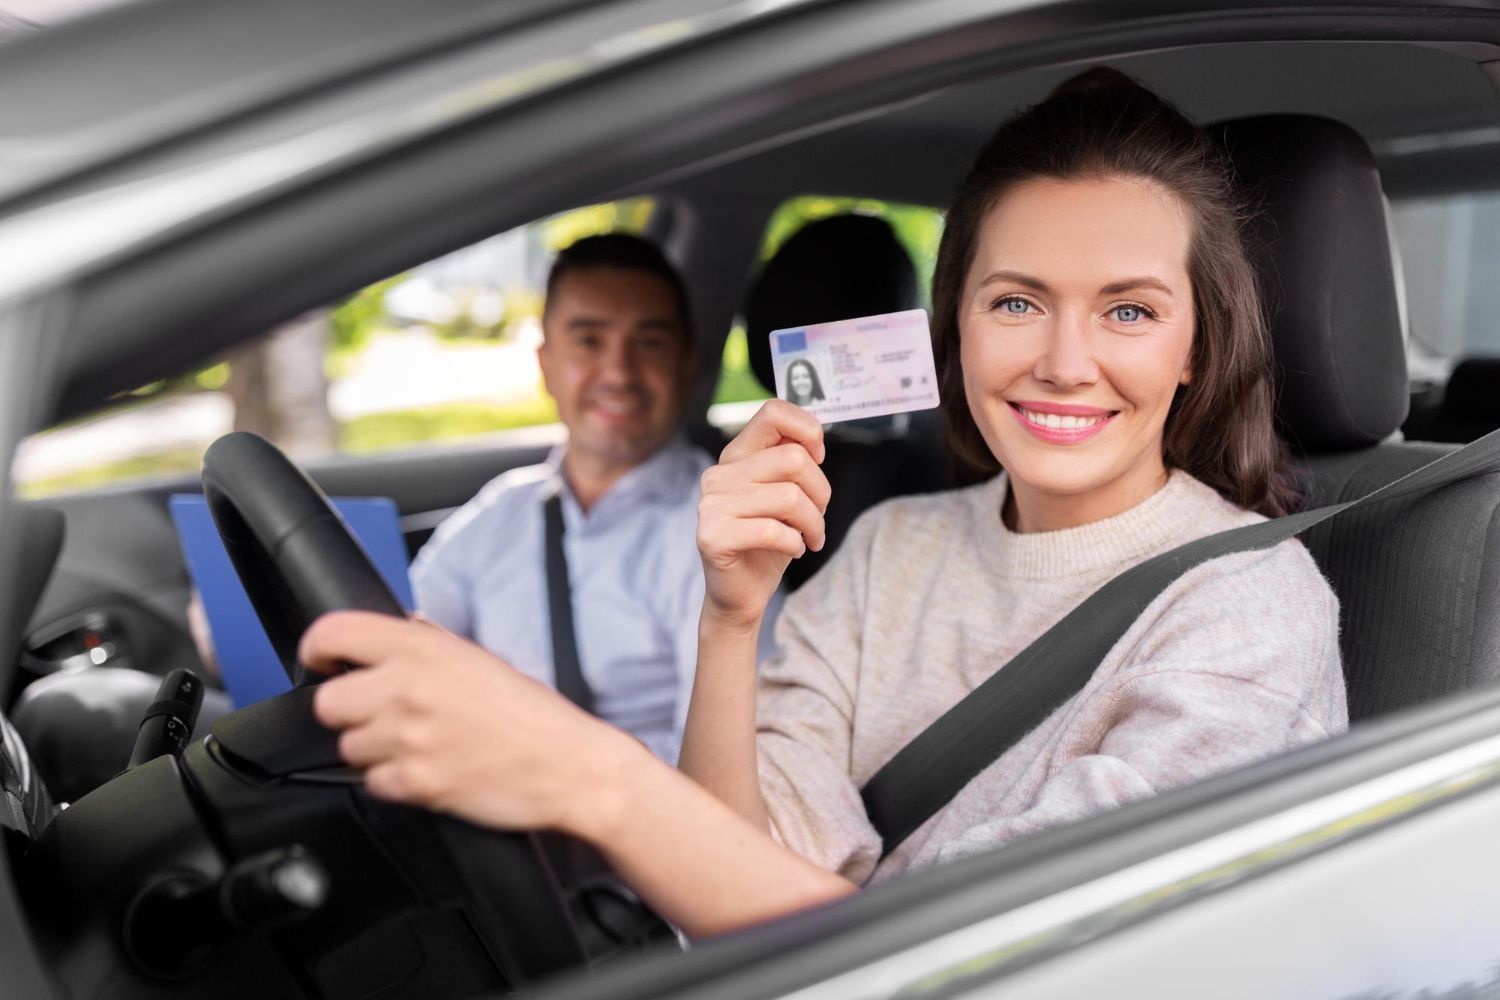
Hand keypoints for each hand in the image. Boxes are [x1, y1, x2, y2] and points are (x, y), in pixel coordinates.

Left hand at [302, 611, 645, 835]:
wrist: (570, 765)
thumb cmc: (534, 715)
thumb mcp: (480, 658)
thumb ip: (429, 644)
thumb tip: (393, 632)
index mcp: (423, 647)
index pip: (332, 633)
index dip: (317, 651)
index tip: (324, 664)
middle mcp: (408, 686)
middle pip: (327, 703)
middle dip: (349, 713)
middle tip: (379, 717)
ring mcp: (409, 737)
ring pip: (348, 748)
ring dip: (373, 751)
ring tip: (416, 748)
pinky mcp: (415, 782)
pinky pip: (372, 784)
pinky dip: (394, 783)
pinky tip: (429, 771)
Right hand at [696, 399, 830, 630]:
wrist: (741, 594)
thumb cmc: (768, 543)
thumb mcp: (785, 495)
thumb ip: (792, 462)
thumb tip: (816, 436)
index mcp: (736, 456)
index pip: (773, 412)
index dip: (808, 429)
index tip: (819, 457)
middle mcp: (719, 474)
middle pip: (793, 459)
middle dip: (820, 492)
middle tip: (818, 517)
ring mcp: (711, 505)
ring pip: (790, 497)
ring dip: (813, 523)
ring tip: (809, 538)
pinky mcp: (712, 536)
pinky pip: (773, 531)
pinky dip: (794, 543)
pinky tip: (792, 550)